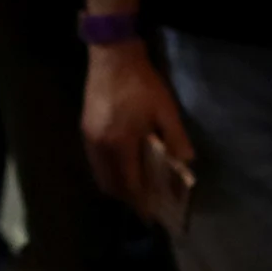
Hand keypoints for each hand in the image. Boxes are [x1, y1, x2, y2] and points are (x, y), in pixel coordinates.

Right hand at [81, 39, 190, 210]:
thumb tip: (186, 162)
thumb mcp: (166, 110)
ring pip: (100, 174)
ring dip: (116, 184)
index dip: (140, 201)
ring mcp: (89, 138)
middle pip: (110, 184)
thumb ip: (176, 138)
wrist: (113, 55)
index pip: (129, 183)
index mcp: (120, 144)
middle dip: (126, 197)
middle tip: (144, 202)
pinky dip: (108, 170)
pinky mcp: (85, 129)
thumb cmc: (142, 83)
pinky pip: (95, 161)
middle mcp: (99, 146)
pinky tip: (122, 165)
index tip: (150, 214)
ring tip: (135, 186)